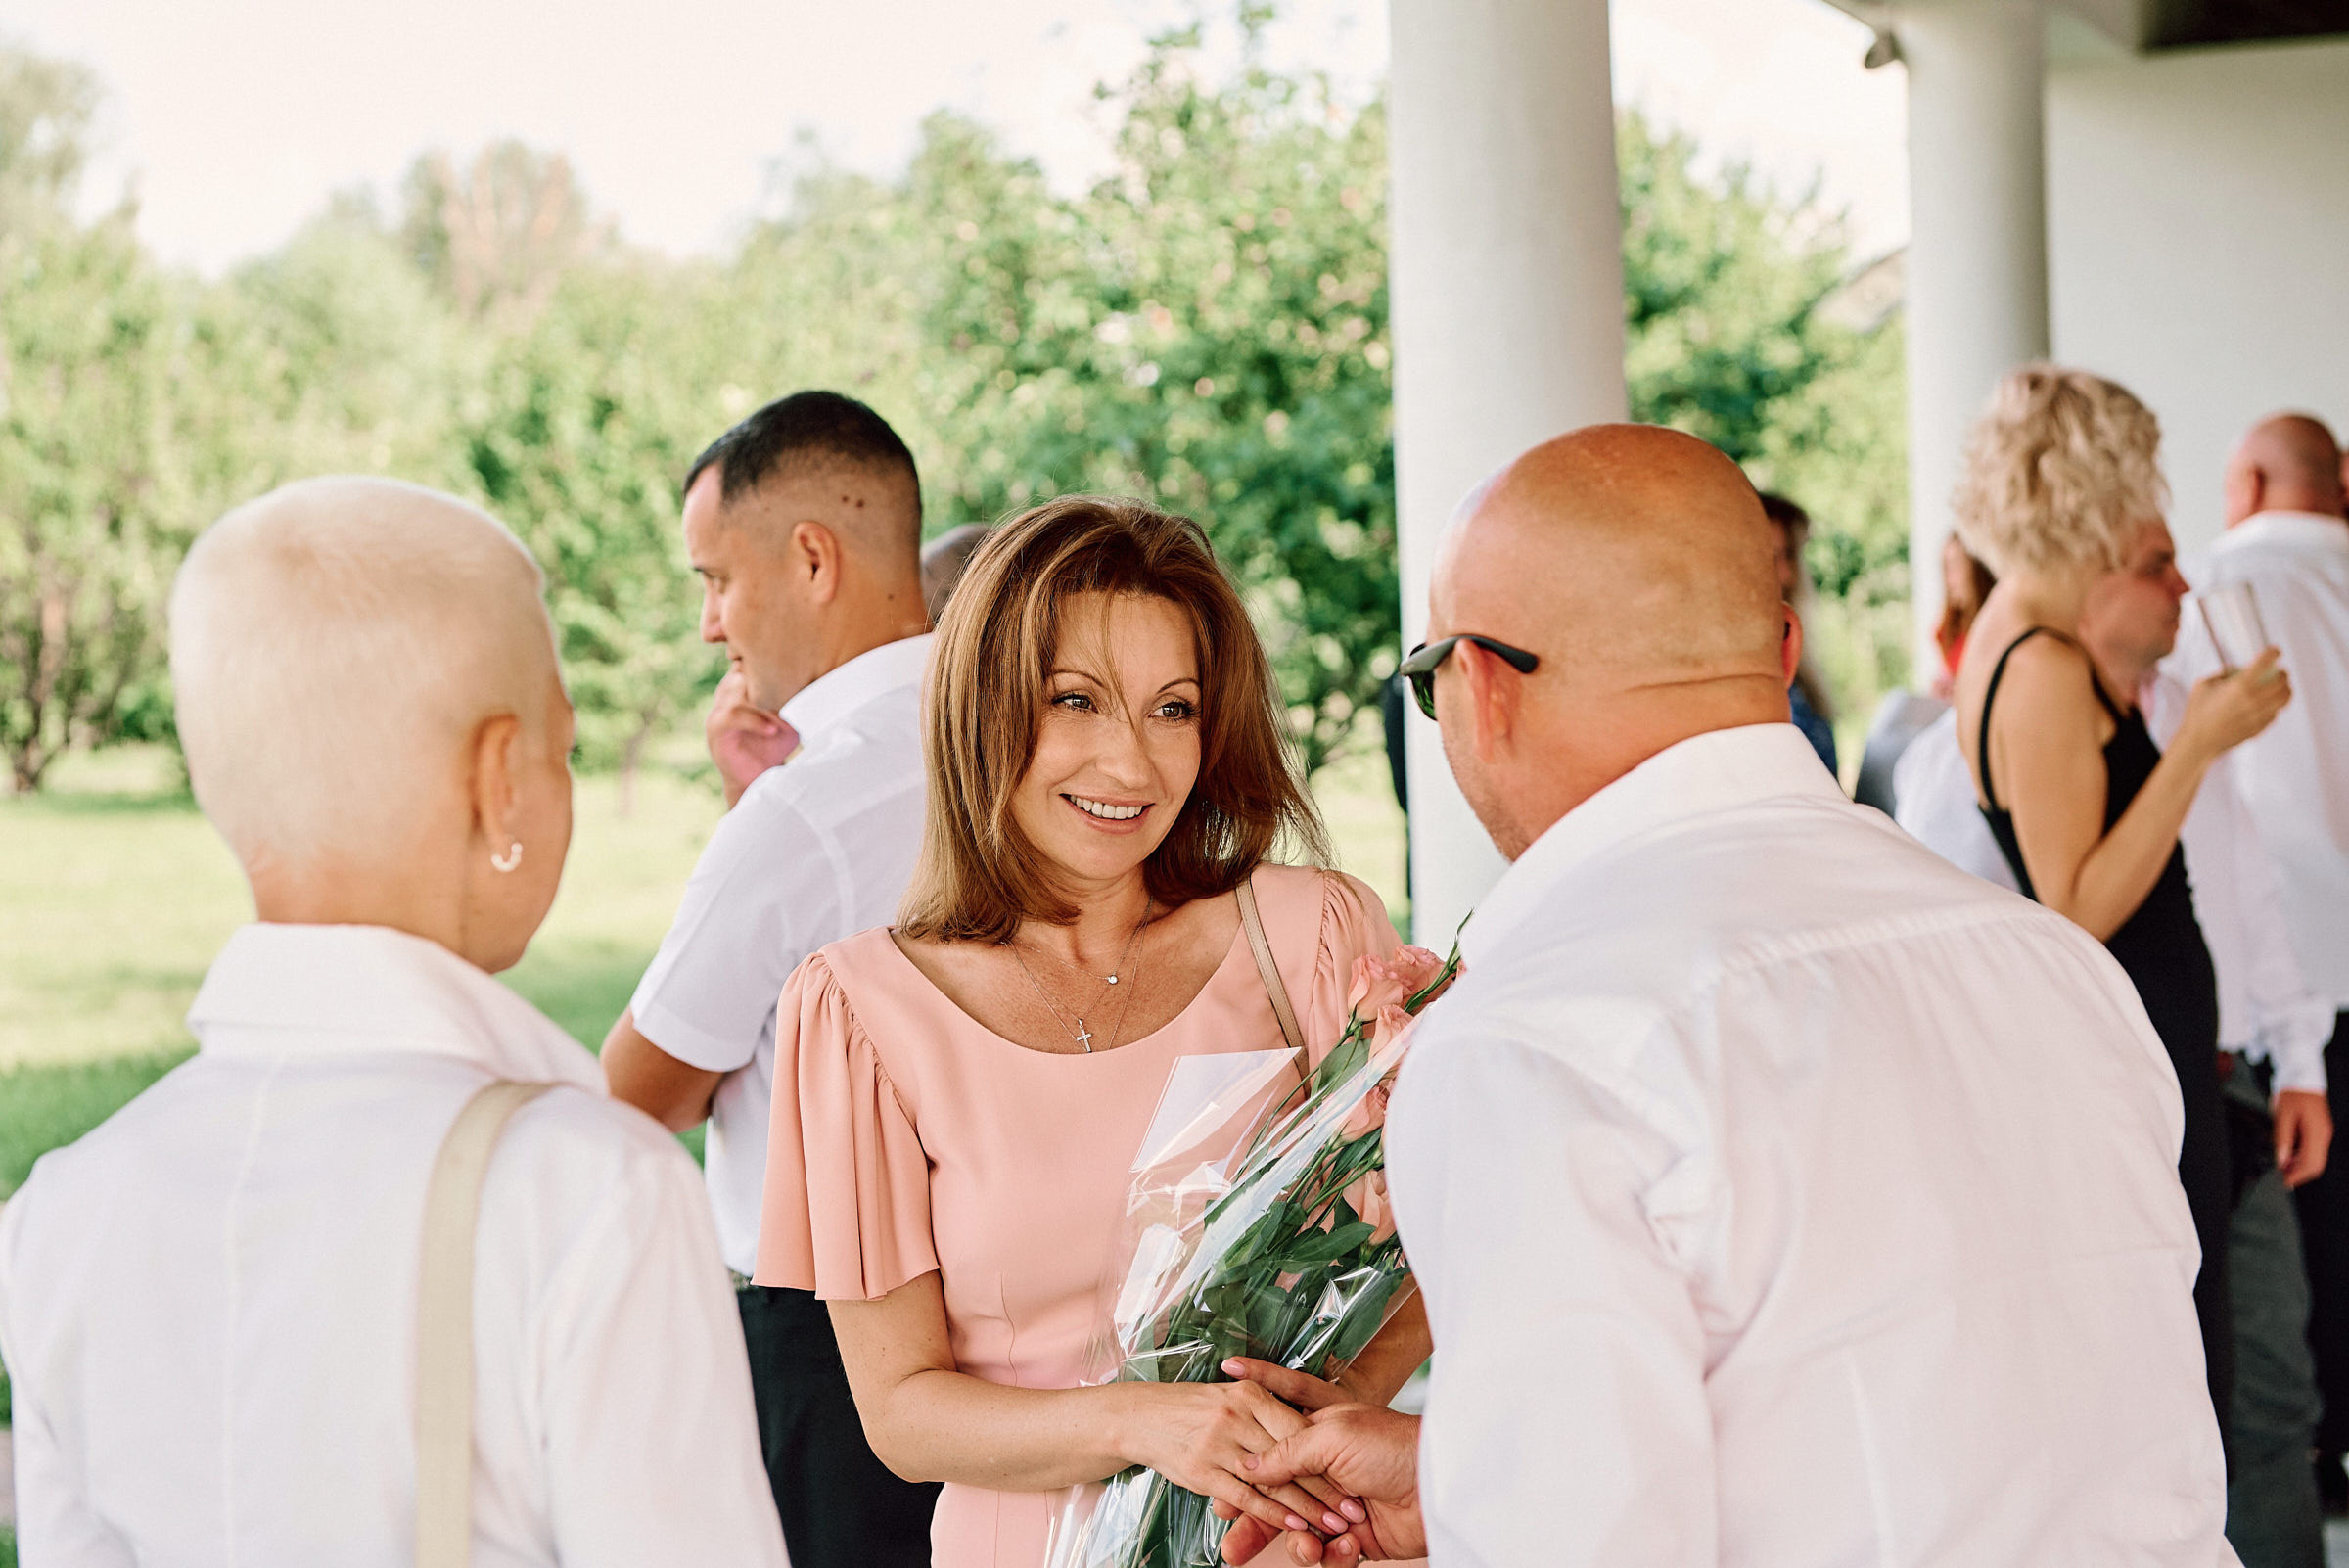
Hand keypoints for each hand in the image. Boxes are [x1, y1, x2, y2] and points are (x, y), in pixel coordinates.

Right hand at [706, 669, 795, 807]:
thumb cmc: (775, 744)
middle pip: (746, 672)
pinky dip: (755, 722)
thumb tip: (824, 680)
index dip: (775, 667)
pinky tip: (772, 731)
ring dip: (767, 706)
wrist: (759, 777)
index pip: (754, 660)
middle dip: (774, 687)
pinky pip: (731, 716)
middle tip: (796, 702)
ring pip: (740, 692)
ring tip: (786, 722)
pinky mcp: (715, 728)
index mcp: (744, 682)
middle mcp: (728, 690)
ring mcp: (718, 708)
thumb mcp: (790, 716)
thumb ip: (797, 697)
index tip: (801, 680)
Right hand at [1123, 1380, 1364, 1543]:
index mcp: (1254, 1391)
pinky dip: (1274, 1515)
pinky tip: (1294, 1528)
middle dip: (1327, 1487)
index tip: (1360, 1476)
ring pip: (1274, 1482)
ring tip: (1333, 1527)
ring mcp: (1222, 1444)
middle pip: (1294, 1457)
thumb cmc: (1189, 1404)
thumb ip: (1273, 1424)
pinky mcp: (1206, 1473)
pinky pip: (1248, 1498)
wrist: (1130, 1413)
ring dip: (1307, 1508)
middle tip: (1355, 1510)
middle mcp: (1241, 1415)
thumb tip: (1304, 1452)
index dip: (1329, 1453)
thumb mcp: (1235, 1397)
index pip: (1300, 1427)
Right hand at [1215, 1404, 1423, 1563]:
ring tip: (1310, 1546)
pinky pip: (1329, 1556)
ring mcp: (1338, 1507)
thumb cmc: (1393, 1445)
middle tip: (1230, 1546)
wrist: (1440, 1487)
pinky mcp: (1356, 1538)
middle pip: (1276, 1500)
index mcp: (1315, 1435)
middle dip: (1253, 1522)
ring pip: (1298, 1534)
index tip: (1223, 1495)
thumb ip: (1287, 1451)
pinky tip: (1351, 1546)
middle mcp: (1323, 1471)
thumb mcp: (1333, 1436)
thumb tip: (1247, 1466)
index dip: (1247, 1468)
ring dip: (1299, 1544)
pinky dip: (1335, 1556)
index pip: (1270, 1448)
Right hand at [2176, 649, 2290, 760]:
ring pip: (2284, 699)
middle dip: (2283, 674)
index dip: (2272, 653)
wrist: (2199, 741)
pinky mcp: (2260, 727)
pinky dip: (2275, 708)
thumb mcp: (2202, 685)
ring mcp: (2259, 715)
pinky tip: (2270, 706)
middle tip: (2281, 672)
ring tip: (2282, 688)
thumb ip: (2222, 674)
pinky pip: (2275, 714)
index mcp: (2239, 686)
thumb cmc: (2197, 712)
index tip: (2275, 651)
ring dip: (2286, 691)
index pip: (2264, 663)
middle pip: (2281, 682)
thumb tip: (2235, 669)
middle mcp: (2253, 700)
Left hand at [2275, 1089, 2332, 1187]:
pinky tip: (2289, 1154)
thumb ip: (2283, 1139)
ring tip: (2283, 1166)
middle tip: (2282, 1177)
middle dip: (2300, 1173)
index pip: (2311, 1163)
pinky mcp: (2320, 1129)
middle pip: (2316, 1164)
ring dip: (2300, 1165)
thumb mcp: (2282, 1116)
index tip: (2285, 1182)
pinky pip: (2314, 1149)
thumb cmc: (2293, 1093)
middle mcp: (2324, 1135)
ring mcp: (2324, 1132)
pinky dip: (2302, 1156)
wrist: (2302, 1077)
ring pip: (2316, 1158)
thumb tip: (2282, 1160)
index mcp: (2317, 1132)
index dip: (2297, 1175)